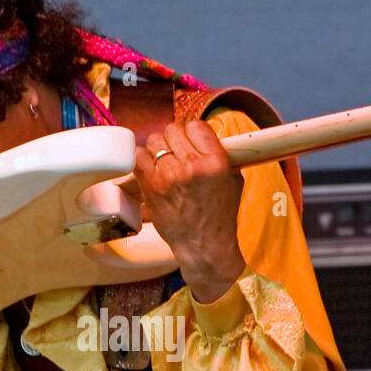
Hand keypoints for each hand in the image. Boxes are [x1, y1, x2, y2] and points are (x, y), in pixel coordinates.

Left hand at [133, 120, 245, 303]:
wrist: (204, 245)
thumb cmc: (220, 216)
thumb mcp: (233, 180)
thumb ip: (221, 155)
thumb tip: (206, 138)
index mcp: (215, 161)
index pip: (196, 125)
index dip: (192, 133)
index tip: (192, 143)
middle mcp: (192, 165)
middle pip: (173, 130)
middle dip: (174, 141)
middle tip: (177, 155)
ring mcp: (169, 175)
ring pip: (154, 141)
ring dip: (158, 150)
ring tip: (164, 164)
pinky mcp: (151, 186)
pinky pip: (137, 157)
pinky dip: (141, 160)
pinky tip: (150, 170)